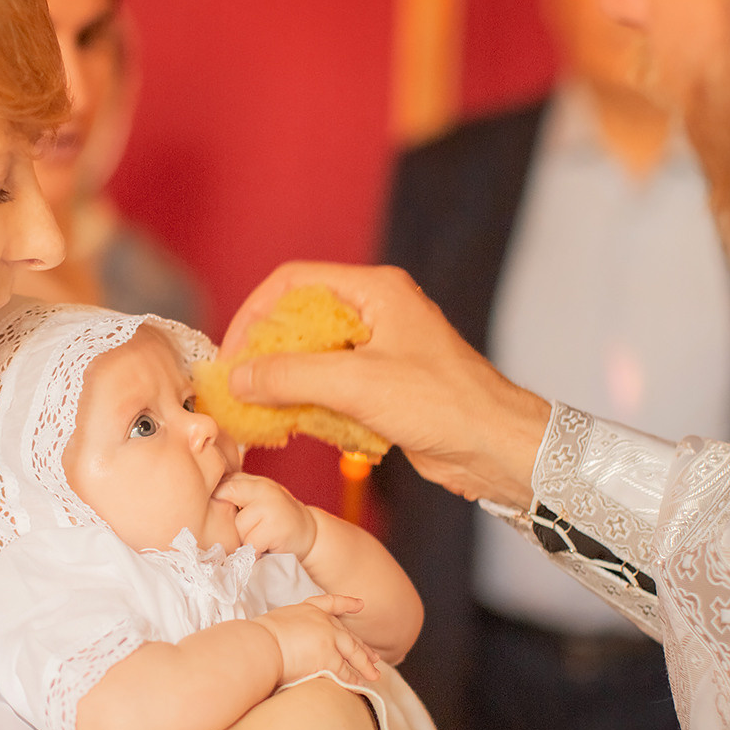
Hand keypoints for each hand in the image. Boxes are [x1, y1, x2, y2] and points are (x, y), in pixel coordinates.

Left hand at [212, 472, 317, 557]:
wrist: (310, 535)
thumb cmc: (277, 521)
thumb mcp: (258, 501)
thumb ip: (237, 494)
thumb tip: (201, 499)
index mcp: (255, 481)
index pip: (223, 484)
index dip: (216, 499)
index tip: (219, 514)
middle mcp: (263, 488)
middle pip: (226, 501)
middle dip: (232, 521)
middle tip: (249, 527)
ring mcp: (270, 506)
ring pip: (238, 526)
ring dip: (246, 538)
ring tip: (262, 536)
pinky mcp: (274, 526)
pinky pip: (250, 543)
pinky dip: (256, 550)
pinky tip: (268, 545)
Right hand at [221, 262, 551, 507]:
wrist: (496, 447)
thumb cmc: (444, 404)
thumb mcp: (358, 385)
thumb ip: (292, 376)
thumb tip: (239, 377)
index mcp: (376, 292)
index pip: (294, 282)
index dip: (255, 313)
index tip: (232, 354)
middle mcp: (377, 314)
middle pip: (300, 320)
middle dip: (266, 353)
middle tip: (239, 386)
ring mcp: (380, 351)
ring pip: (314, 358)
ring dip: (285, 384)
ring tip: (259, 412)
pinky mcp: (384, 387)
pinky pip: (332, 388)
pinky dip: (309, 405)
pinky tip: (295, 427)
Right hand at [255, 595, 380, 686]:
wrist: (259, 645)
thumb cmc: (258, 638)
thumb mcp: (276, 624)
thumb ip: (290, 631)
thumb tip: (290, 644)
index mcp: (308, 609)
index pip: (332, 603)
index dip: (347, 603)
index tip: (359, 604)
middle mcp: (323, 622)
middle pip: (348, 635)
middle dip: (362, 648)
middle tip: (374, 657)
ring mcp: (329, 639)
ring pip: (353, 653)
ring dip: (364, 666)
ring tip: (374, 675)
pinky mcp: (329, 658)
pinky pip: (345, 672)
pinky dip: (353, 680)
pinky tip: (359, 685)